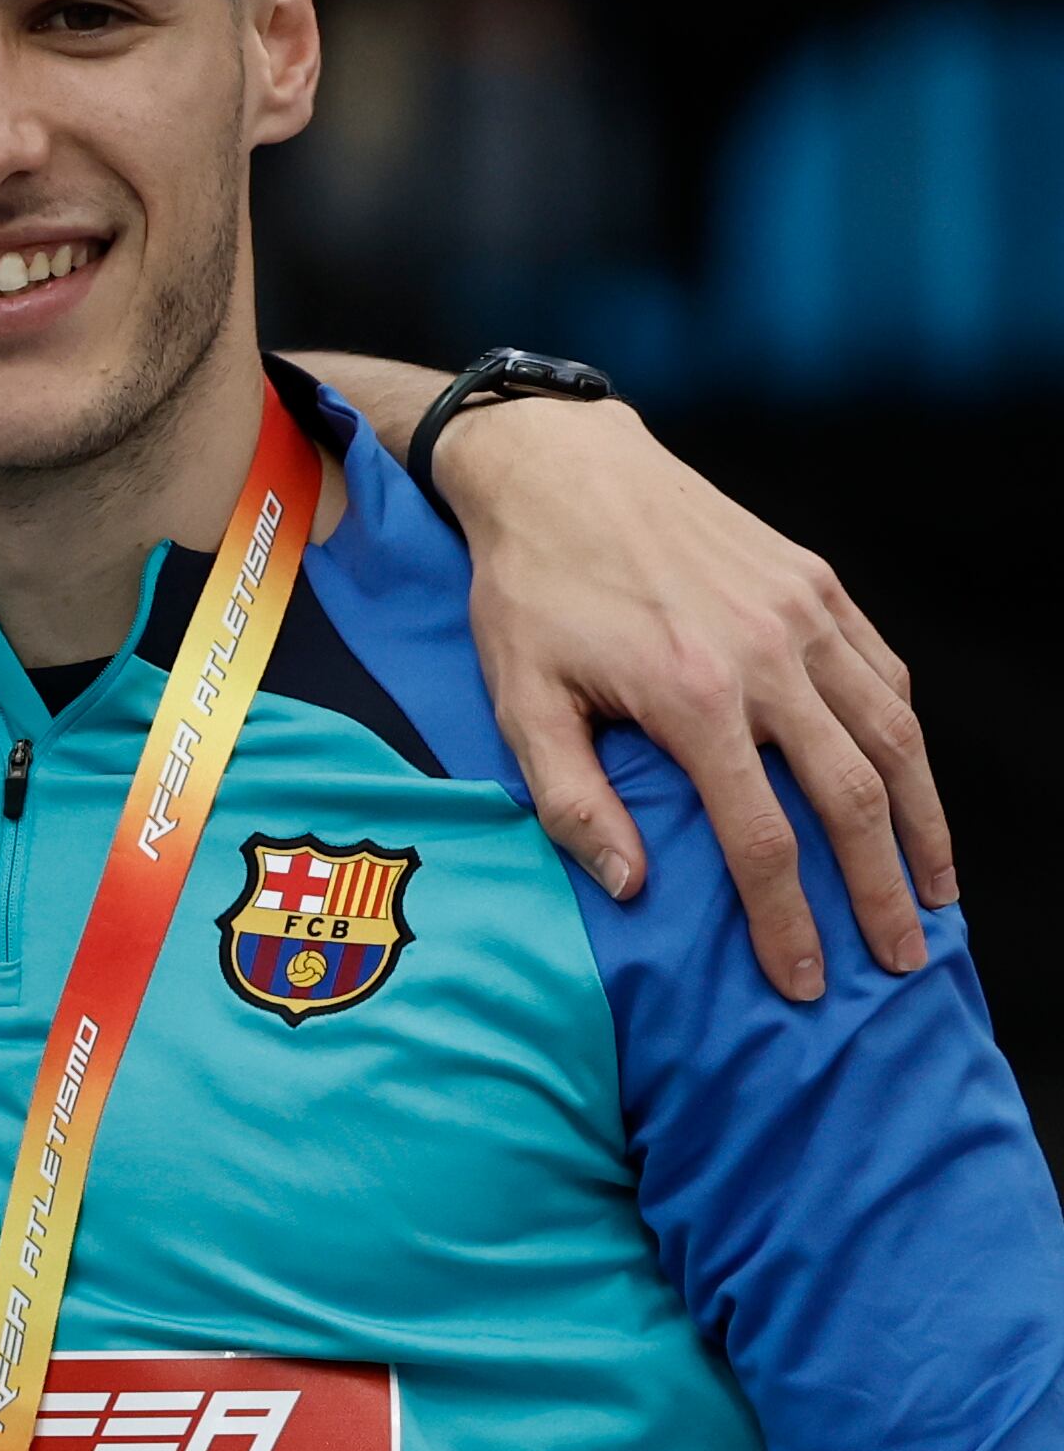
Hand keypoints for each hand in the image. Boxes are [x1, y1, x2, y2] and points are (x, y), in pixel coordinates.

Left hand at [442, 394, 945, 999]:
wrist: (564, 471)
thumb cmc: (530, 592)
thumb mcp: (520, 699)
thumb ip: (570, 797)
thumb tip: (632, 886)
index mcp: (693, 696)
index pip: (762, 838)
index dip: (788, 919)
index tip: (803, 979)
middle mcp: (768, 657)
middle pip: (853, 797)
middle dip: (881, 890)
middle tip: (900, 962)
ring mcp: (805, 617)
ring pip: (894, 737)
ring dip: (922, 823)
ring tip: (932, 892)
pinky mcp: (820, 587)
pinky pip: (885, 676)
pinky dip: (905, 741)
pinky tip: (909, 791)